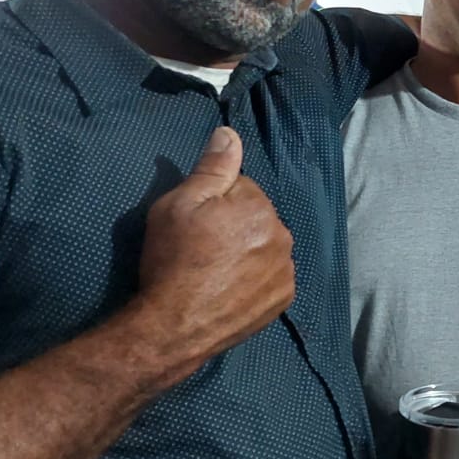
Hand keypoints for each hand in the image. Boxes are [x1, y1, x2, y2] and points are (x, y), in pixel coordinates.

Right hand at [130, 127, 295, 373]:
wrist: (174, 325)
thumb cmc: (172, 259)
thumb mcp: (179, 203)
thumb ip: (212, 167)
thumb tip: (230, 133)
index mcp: (259, 206)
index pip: (240, 188)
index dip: (214, 201)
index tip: (196, 222)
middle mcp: (282, 234)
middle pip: (256, 217)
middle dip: (234, 225)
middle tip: (201, 248)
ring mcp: (285, 270)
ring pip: (265, 246)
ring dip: (247, 252)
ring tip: (213, 271)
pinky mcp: (283, 298)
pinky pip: (270, 276)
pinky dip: (255, 279)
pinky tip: (229, 288)